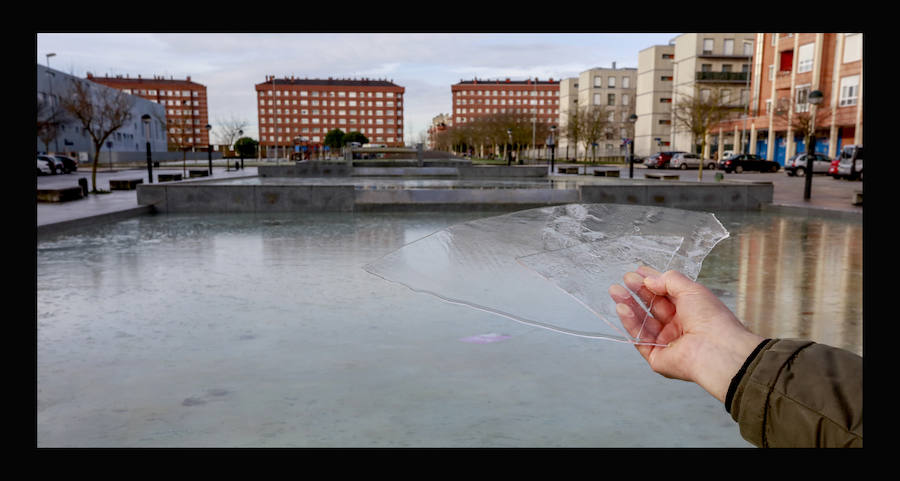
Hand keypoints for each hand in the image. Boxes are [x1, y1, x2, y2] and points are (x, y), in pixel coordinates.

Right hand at [608, 266, 763, 402]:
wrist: (717, 349)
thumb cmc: (712, 319)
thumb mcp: (691, 289)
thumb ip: (668, 280)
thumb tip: (649, 279)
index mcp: (690, 310)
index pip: (666, 294)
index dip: (651, 282)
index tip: (637, 271)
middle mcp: (678, 326)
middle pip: (652, 307)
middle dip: (636, 292)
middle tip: (624, 280)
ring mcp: (667, 342)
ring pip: (643, 322)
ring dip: (629, 306)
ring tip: (616, 291)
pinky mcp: (656, 357)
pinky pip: (639, 338)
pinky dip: (630, 323)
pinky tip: (623, 309)